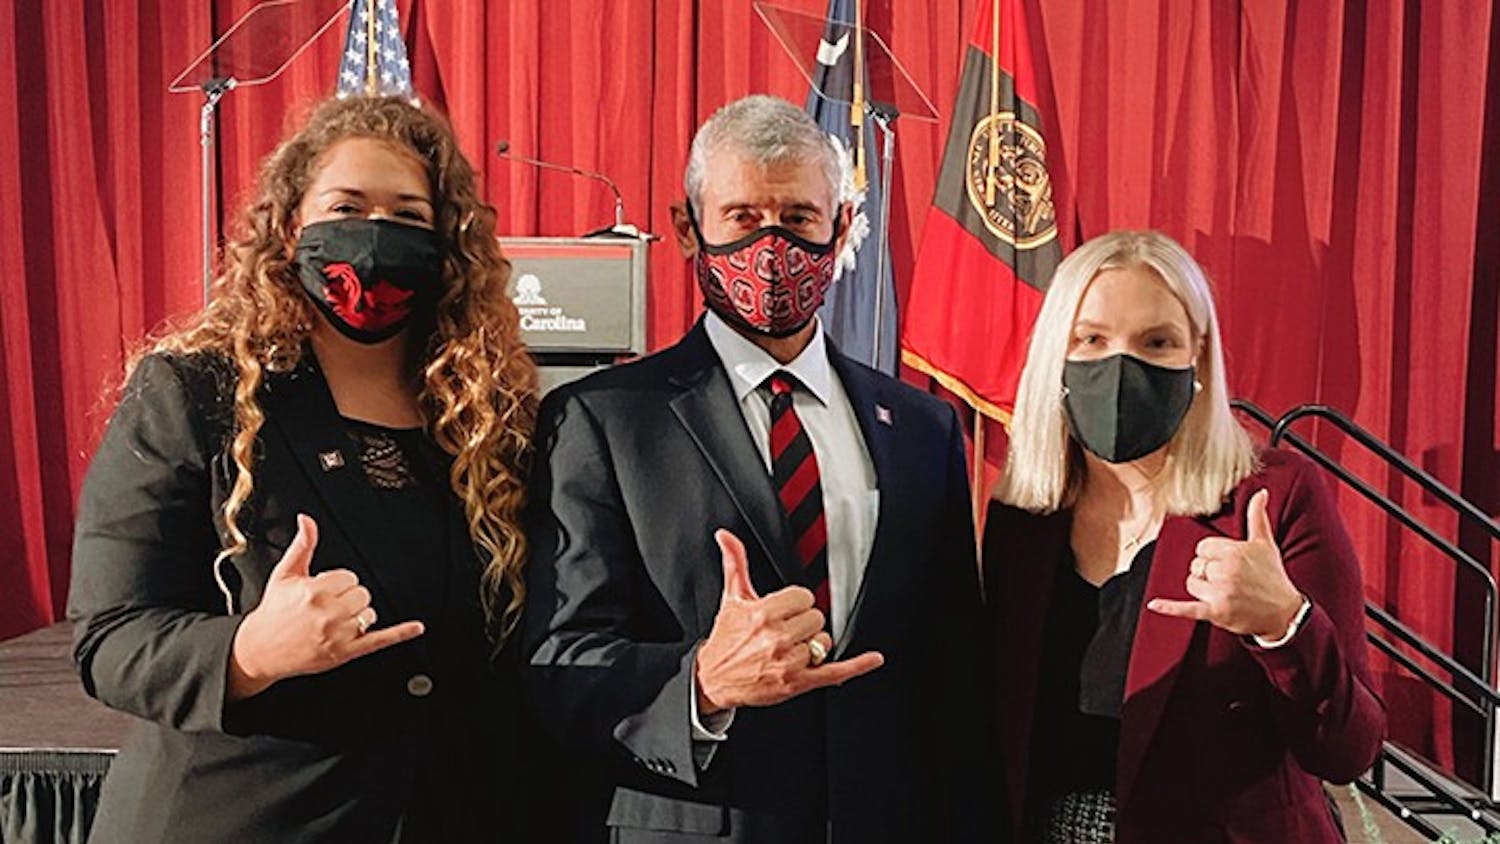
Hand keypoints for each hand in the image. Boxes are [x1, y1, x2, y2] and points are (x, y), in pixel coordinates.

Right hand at [227, 515, 424, 700]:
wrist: (260, 649)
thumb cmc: (273, 612)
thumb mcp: (285, 574)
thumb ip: (303, 545)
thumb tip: (308, 519)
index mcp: (315, 591)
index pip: (349, 576)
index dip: (338, 582)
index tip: (324, 590)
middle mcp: (329, 612)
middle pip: (362, 594)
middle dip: (348, 597)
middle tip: (327, 606)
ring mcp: (338, 635)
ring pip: (370, 613)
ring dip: (358, 615)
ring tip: (334, 621)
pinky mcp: (345, 653)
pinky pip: (380, 640)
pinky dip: (401, 634)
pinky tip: (416, 628)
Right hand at [694, 529, 883, 714]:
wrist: (713, 679)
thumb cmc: (726, 639)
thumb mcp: (732, 598)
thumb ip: (734, 563)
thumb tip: (725, 536)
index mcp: (764, 614)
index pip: (804, 597)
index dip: (796, 603)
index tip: (784, 611)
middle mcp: (777, 638)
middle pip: (816, 618)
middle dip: (803, 623)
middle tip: (784, 631)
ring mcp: (788, 662)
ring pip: (823, 641)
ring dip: (811, 645)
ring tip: (789, 649)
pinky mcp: (797, 683)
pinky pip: (834, 671)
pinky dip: (857, 666)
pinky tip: (873, 659)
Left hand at [1147, 490, 1304, 638]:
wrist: (1284, 613)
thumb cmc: (1272, 577)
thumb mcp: (1265, 544)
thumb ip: (1257, 516)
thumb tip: (1260, 493)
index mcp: (1234, 551)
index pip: (1202, 548)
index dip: (1213, 556)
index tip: (1229, 563)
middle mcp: (1227, 570)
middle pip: (1196, 565)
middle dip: (1209, 573)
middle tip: (1231, 580)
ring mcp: (1221, 592)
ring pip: (1191, 583)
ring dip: (1203, 590)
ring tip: (1226, 593)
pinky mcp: (1216, 612)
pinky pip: (1187, 608)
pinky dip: (1169, 607)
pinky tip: (1154, 604)